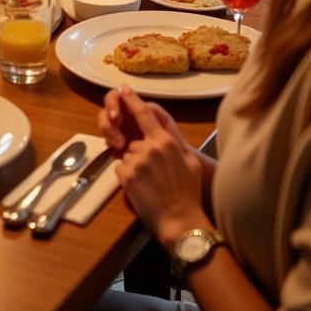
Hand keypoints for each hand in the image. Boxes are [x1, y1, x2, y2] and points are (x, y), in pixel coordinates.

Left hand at [111, 87, 205, 246]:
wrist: (180, 221)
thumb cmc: (188, 193)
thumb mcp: (190, 163)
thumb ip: (175, 143)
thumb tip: (165, 134)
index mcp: (166, 141)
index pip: (145, 114)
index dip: (132, 100)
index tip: (123, 89)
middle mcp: (150, 148)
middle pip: (133, 142)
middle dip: (138, 153)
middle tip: (154, 174)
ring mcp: (137, 161)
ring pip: (126, 156)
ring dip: (133, 166)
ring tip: (150, 183)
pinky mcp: (126, 176)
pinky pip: (120, 169)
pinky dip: (127, 178)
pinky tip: (142, 188)